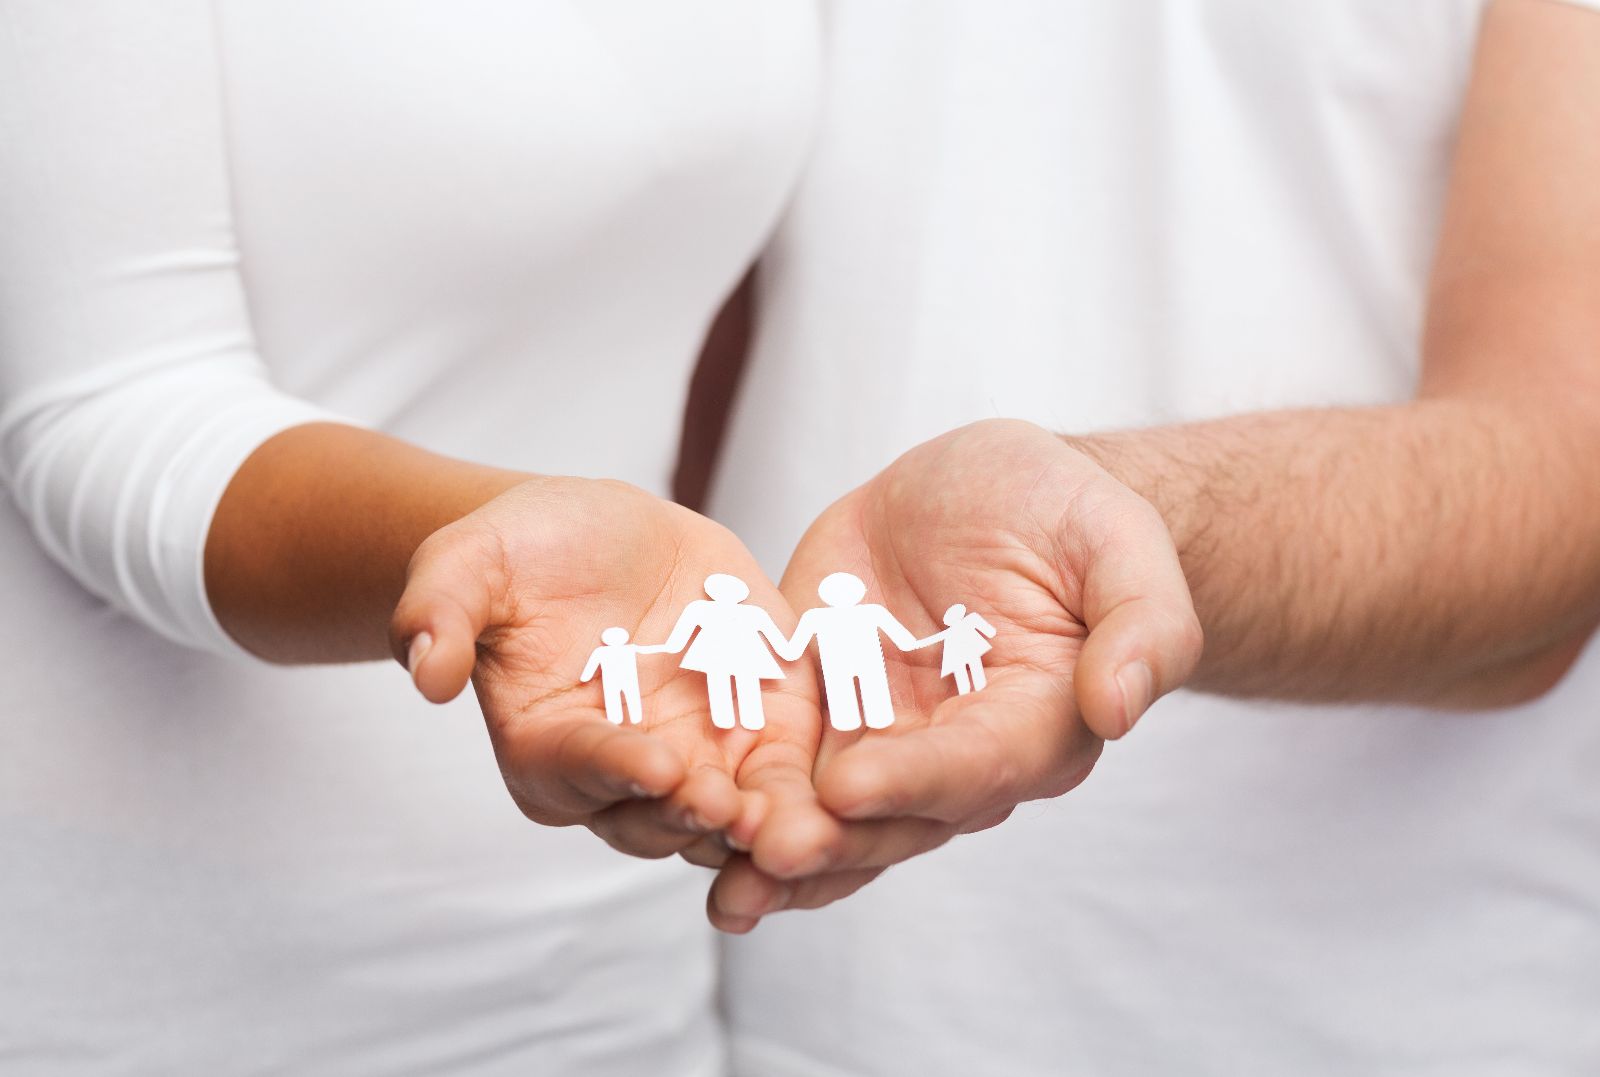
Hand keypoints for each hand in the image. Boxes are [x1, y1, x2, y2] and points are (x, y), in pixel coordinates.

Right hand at [390, 477, 823, 861]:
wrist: (594, 536)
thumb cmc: (520, 552)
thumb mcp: (469, 562)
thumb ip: (442, 612)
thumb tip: (424, 671)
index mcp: (551, 748)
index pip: (584, 767)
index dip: (619, 766)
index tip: (658, 762)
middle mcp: (627, 774)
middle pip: (665, 815)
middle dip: (702, 816)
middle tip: (740, 813)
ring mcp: (701, 755)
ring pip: (739, 810)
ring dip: (771, 825)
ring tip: (804, 827)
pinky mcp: (763, 724)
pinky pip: (796, 764)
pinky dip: (822, 784)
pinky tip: (859, 783)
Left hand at [708, 419, 1201, 928]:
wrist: (995, 494)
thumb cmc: (1070, 514)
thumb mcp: (1119, 545)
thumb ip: (1142, 625)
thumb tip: (1119, 708)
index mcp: (1035, 723)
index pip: (977, 766)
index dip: (917, 779)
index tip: (851, 786)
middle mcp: (958, 754)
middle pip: (896, 815)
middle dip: (832, 838)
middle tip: (764, 853)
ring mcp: (886, 738)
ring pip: (833, 813)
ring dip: (777, 848)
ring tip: (717, 876)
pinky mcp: (824, 709)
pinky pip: (781, 764)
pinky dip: (740, 796)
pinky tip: (682, 825)